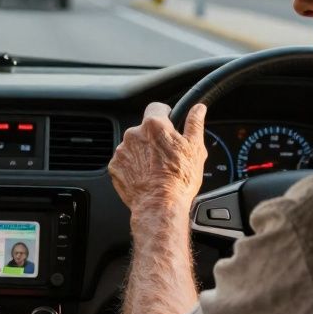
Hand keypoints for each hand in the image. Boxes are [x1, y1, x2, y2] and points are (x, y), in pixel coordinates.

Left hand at [109, 102, 207, 220]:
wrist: (159, 205)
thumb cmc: (179, 179)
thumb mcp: (195, 149)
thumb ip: (194, 124)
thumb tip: (198, 109)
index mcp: (154, 126)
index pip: (156, 108)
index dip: (164, 114)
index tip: (169, 121)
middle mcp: (133, 134)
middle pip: (144, 129)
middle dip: (154, 139)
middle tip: (167, 154)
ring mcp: (121, 151)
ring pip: (133, 146)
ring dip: (142, 153)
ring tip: (156, 169)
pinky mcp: (114, 167)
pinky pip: (124, 161)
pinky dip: (132, 167)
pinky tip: (145, 176)